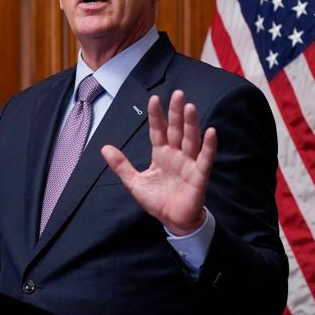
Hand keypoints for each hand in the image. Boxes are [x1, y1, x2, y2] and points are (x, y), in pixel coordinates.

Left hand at [101, 90, 216, 235]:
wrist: (173, 221)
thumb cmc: (157, 200)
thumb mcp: (134, 183)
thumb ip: (121, 165)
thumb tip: (104, 148)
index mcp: (161, 154)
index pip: (158, 130)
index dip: (156, 116)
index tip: (154, 99)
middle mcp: (176, 154)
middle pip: (176, 129)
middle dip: (176, 112)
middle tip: (177, 93)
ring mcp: (189, 163)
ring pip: (190, 139)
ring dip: (191, 124)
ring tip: (190, 107)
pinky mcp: (200, 175)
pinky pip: (205, 158)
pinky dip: (209, 146)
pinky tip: (210, 131)